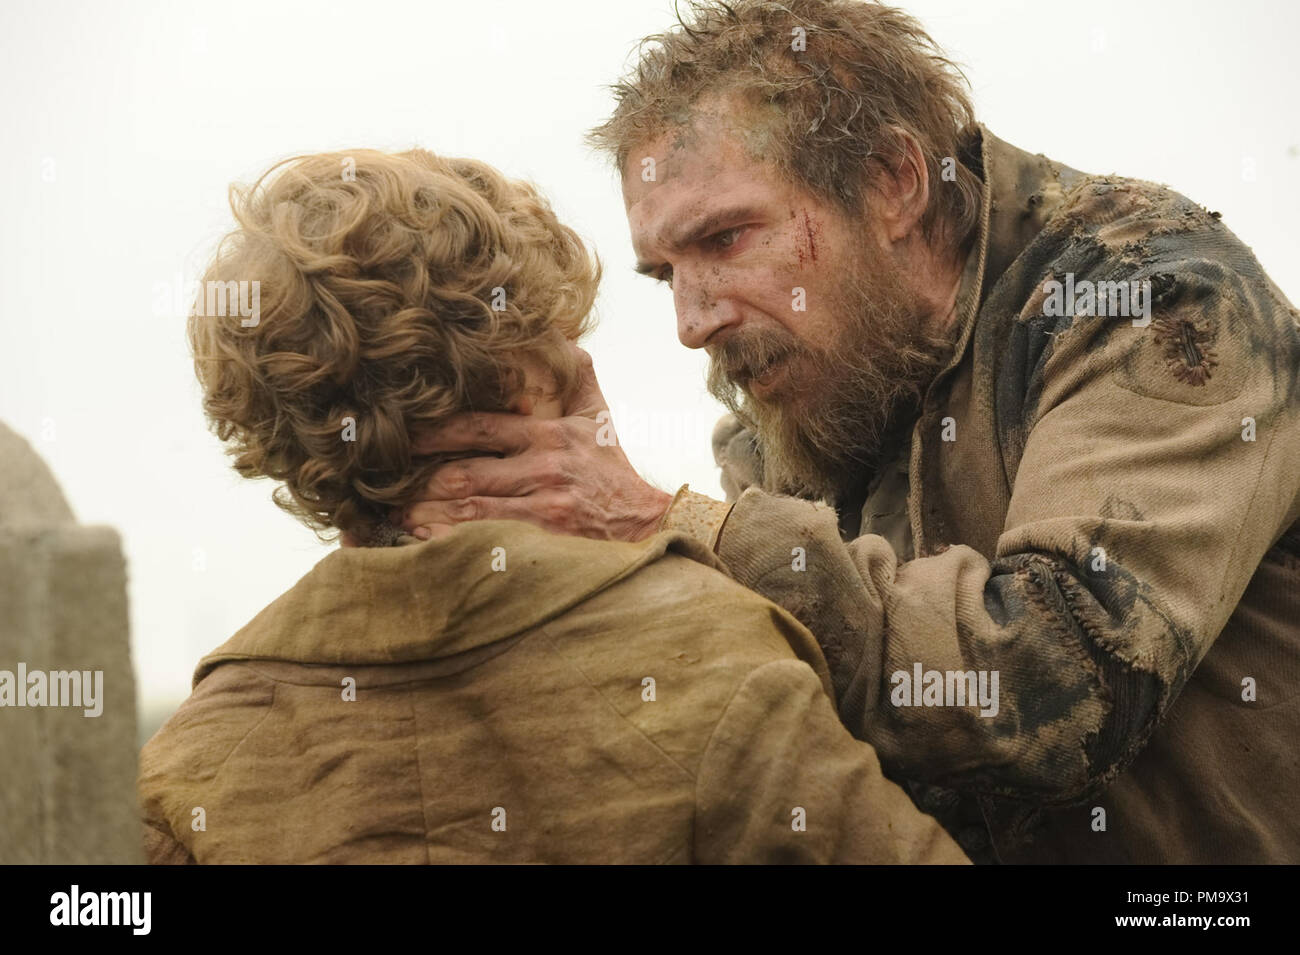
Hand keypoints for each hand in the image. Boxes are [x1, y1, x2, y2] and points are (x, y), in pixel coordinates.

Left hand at [399, 345, 673, 541]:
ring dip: (425, 513)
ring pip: (468, 509)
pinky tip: (425, 538)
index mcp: (548, 435)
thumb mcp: (597, 417)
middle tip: (382, 484)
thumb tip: (561, 333)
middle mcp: (543, 469)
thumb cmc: (613, 471)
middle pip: (464, 473)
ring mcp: (543, 508)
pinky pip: (484, 540)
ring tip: (394, 513)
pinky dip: (449, 540)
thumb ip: (578, 374)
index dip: (433, 433)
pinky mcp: (545, 541)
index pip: (478, 428)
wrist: (648, 524)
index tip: (401, 436)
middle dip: (418, 480)